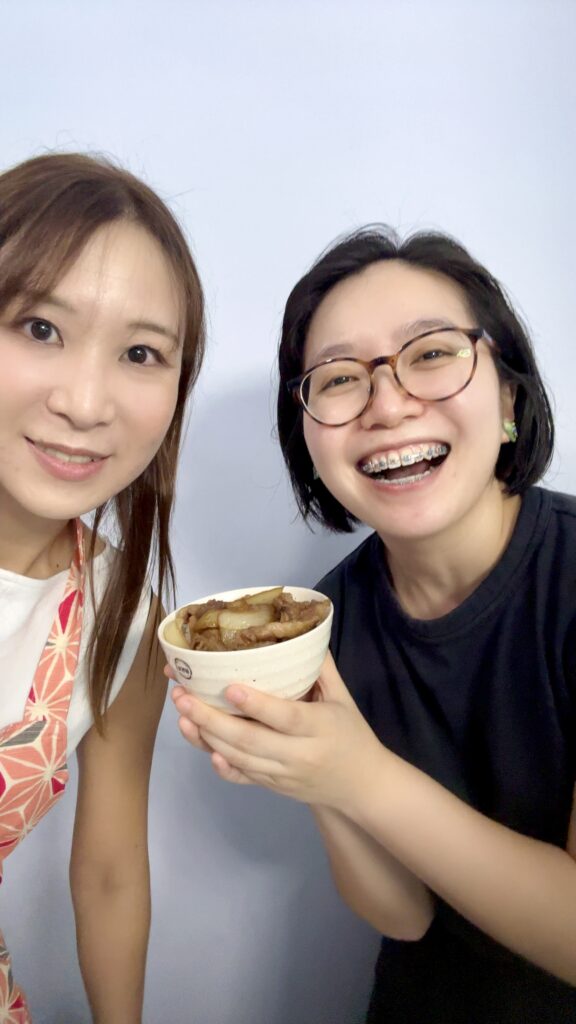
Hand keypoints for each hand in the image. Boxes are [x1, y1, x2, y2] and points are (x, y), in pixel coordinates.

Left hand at [171, 653, 386, 812]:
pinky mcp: (272, 787)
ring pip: (239, 759)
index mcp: (320, 727)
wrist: (362, 785)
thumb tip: (299, 629)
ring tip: (182, 712)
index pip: (285, 717)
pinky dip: (220, 765)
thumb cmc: (352, 733)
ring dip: (206, 737)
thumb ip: (321, 666)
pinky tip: (202, 745)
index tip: (229, 688)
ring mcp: (283, 775)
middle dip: (211, 719)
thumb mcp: (343, 697)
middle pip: (250, 741)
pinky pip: (242, 777)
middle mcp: (299, 754)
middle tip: (183, 695)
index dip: (257, 706)